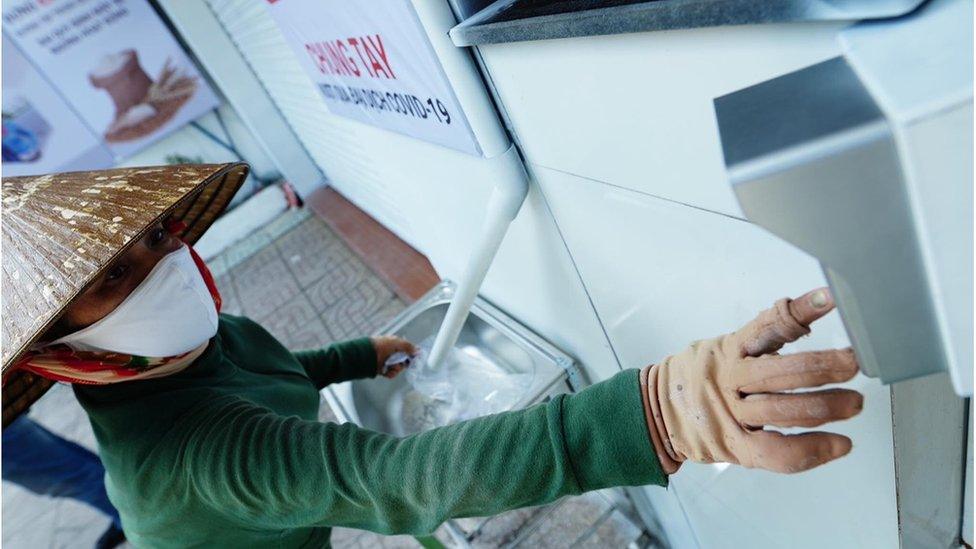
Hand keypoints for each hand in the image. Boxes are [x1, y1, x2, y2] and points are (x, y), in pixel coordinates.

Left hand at [371, 336, 417, 378]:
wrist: (367, 355)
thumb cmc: (381, 346)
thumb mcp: (397, 342)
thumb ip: (408, 346)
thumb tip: (418, 350)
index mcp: (394, 344)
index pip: (406, 350)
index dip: (411, 354)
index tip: (415, 358)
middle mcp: (391, 353)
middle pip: (404, 361)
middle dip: (403, 363)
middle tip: (401, 362)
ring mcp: (387, 362)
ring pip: (399, 368)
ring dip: (396, 368)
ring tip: (391, 366)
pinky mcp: (383, 370)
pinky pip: (392, 374)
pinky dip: (390, 373)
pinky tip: (387, 370)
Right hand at [641, 288, 861, 473]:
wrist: (656, 412)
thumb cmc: (701, 377)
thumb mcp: (724, 347)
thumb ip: (762, 340)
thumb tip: (808, 315)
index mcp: (731, 349)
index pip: (768, 326)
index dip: (801, 310)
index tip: (830, 298)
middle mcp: (731, 380)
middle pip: (781, 373)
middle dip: (824, 367)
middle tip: (854, 364)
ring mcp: (731, 415)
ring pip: (784, 412)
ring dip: (827, 408)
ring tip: (854, 403)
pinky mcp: (734, 448)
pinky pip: (777, 452)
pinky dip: (813, 450)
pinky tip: (839, 444)